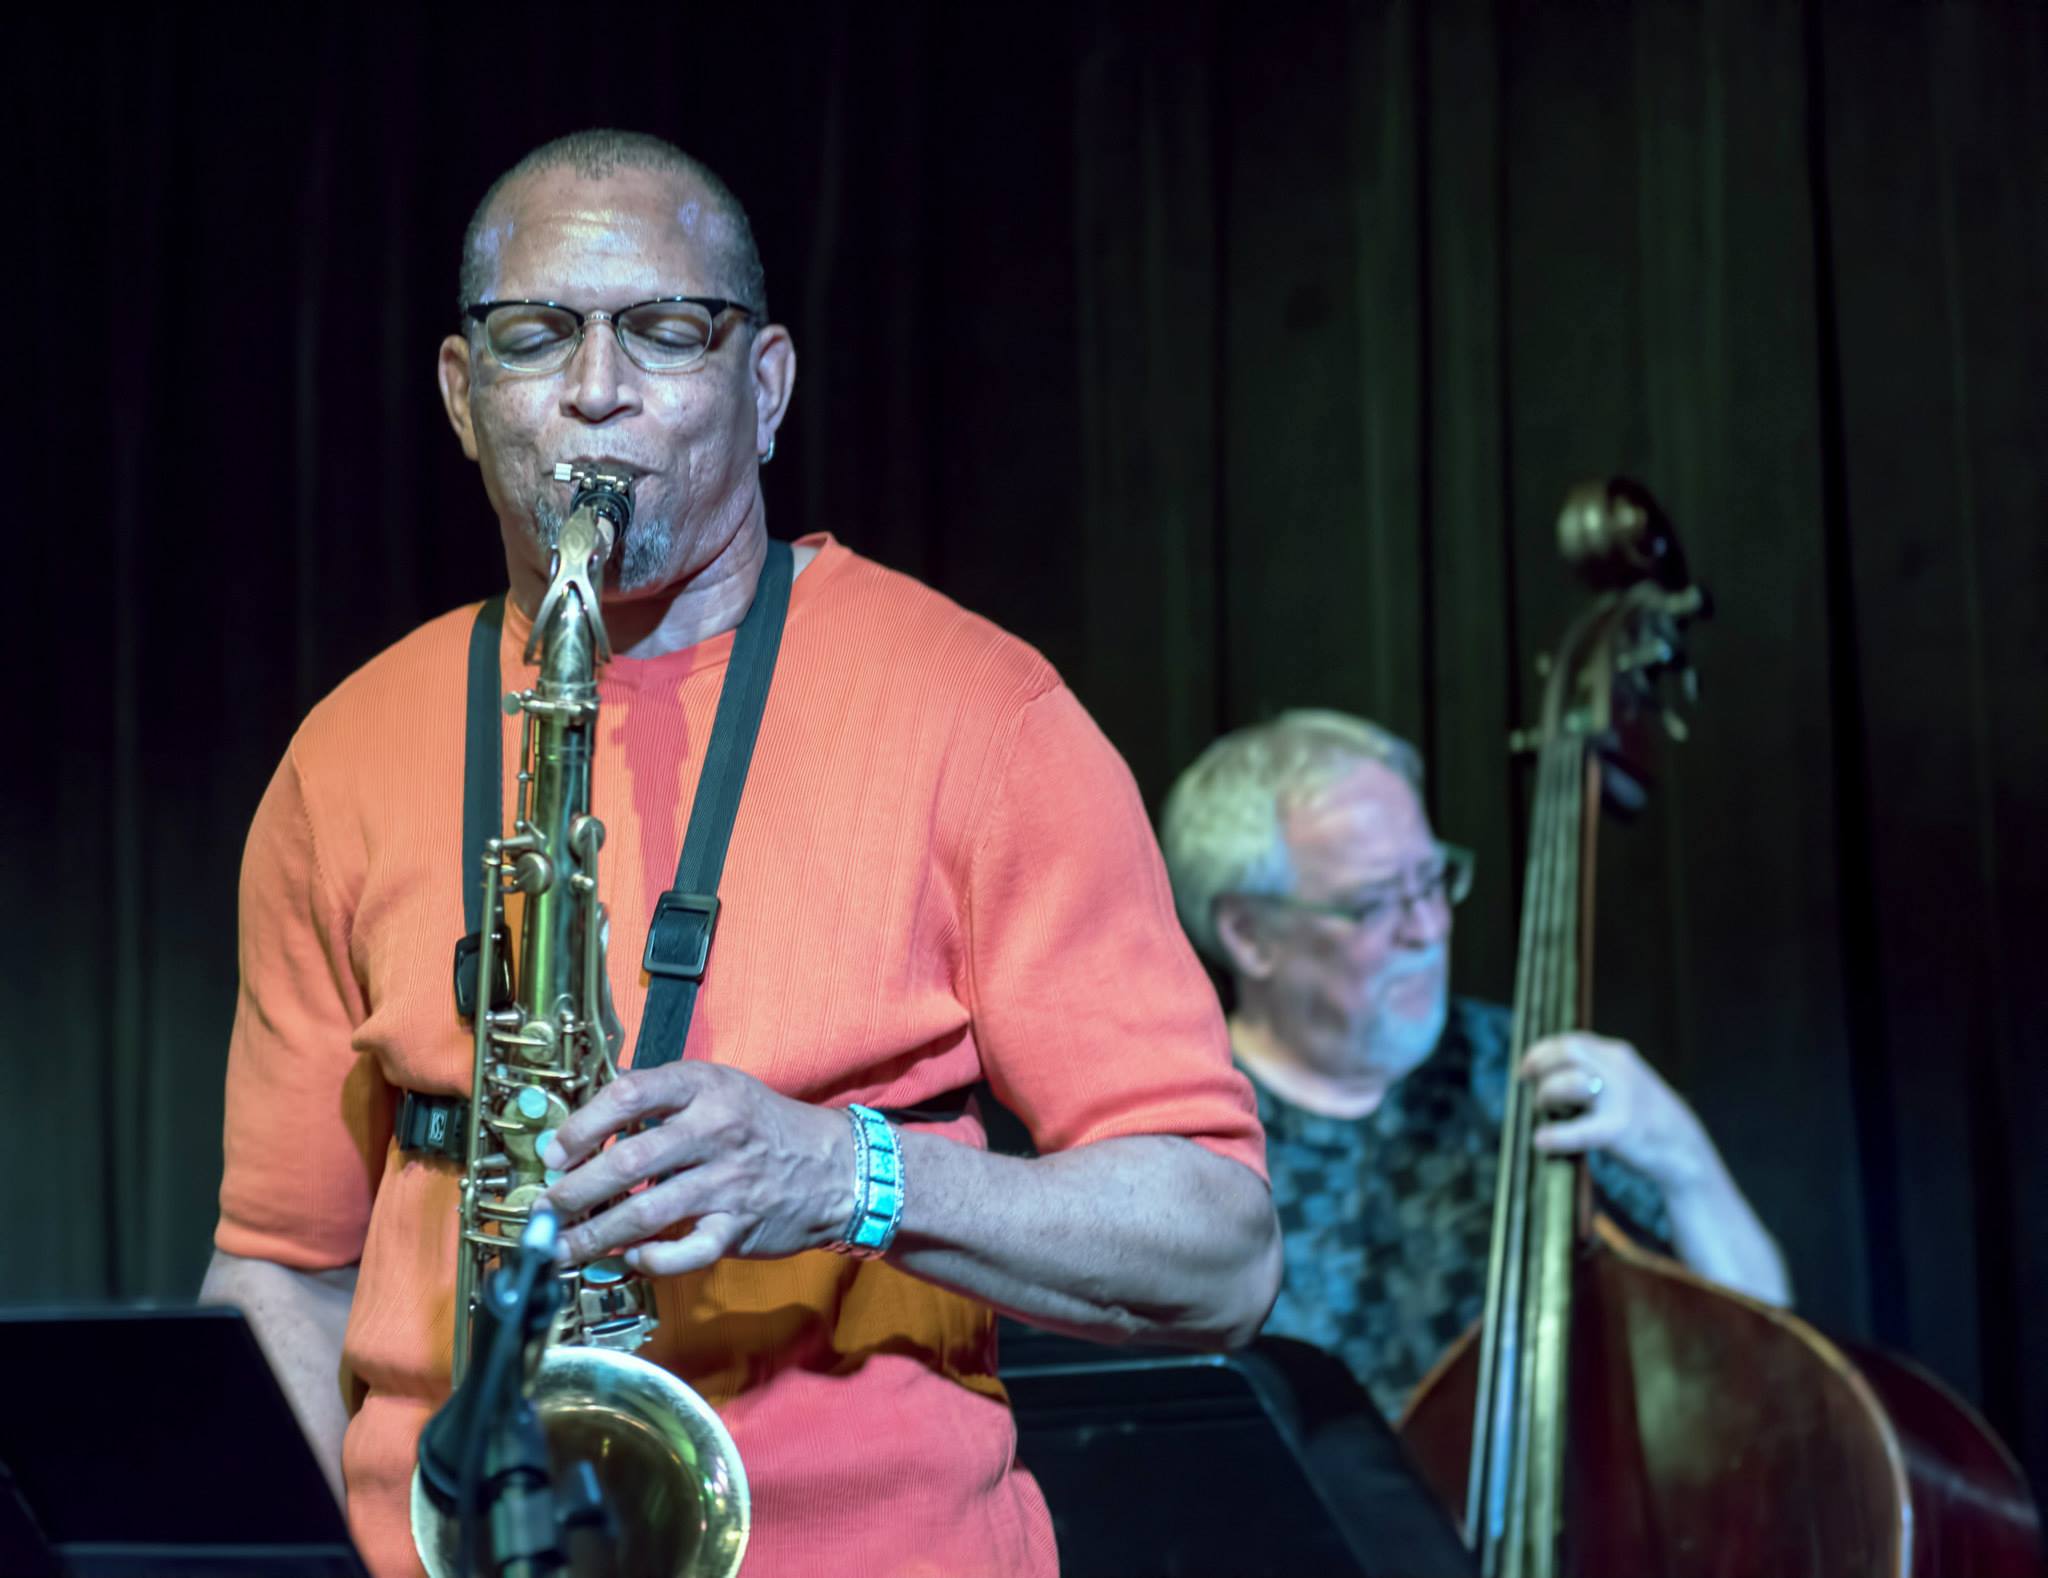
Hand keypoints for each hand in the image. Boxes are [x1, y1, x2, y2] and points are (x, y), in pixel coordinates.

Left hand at [540, 1063, 855, 1276]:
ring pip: (645, 1213)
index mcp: (704, 1087)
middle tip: (545, 1209)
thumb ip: (660, 1099)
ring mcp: (727, 1182)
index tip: (554, 1152)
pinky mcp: (737, 1227)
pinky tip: (629, 1259)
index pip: (628, 1095)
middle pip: (627, 1161)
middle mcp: (715, 1131)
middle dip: (574, 1190)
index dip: (581, 1125)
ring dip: (593, 1235)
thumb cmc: (762, 1126)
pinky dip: (650, 1260)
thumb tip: (586, 1123)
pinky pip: (683, 1252)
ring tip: (561, 1247)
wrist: (835, 1166)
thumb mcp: (719, 1089)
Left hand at [1520, 1032, 1713, 1194]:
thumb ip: (1595, 1069)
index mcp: (1618, 1055)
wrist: (1685, 1149)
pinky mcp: (1619, 1129)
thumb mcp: (1625, 1079)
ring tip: (1545, 1111)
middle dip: (1539, 1066)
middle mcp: (1619, 1070)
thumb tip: (1547, 1071)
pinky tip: (1541, 1141)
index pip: (1570, 1041)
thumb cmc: (1646, 1117)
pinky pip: (1578, 1130)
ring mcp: (1620, 1098)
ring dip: (1546, 1096)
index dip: (1541, 1052)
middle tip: (1526, 1084)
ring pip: (1567, 1083)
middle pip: (1566, 1053)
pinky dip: (1555, 1135)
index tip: (1525, 1067)